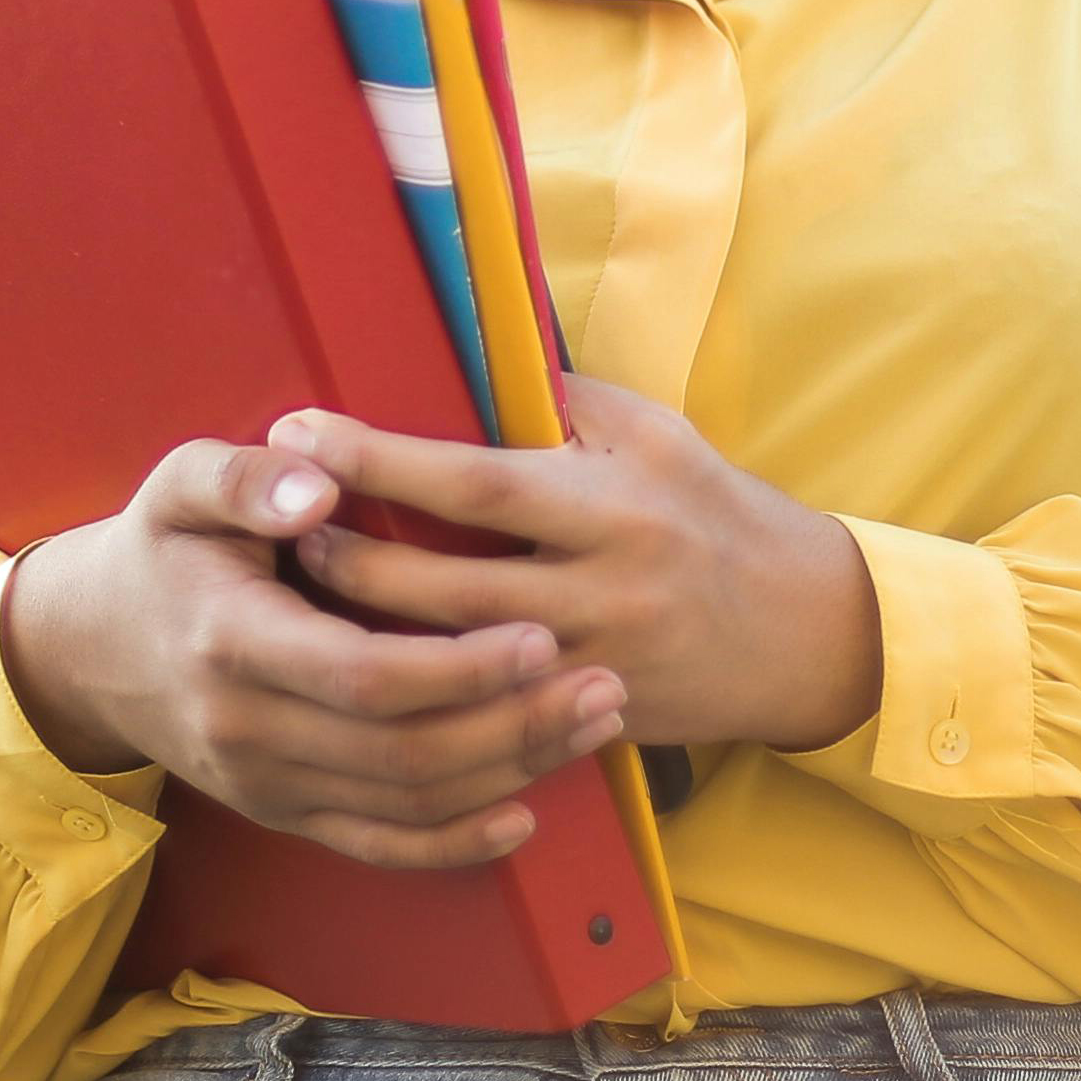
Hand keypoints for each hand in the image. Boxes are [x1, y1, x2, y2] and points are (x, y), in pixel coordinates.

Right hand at [0, 438, 628, 869]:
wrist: (93, 648)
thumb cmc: (163, 547)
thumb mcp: (181, 485)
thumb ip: (246, 477)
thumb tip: (320, 483)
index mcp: (232, 641)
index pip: (363, 675)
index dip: (458, 669)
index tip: (541, 636)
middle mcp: (248, 730)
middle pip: (402, 752)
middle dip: (513, 726)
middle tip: (606, 685)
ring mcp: (266, 784)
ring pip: (405, 803)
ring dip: (509, 772)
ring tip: (595, 723)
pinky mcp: (283, 813)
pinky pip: (377, 846)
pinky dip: (454, 843)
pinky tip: (524, 812)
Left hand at [277, 375, 885, 753]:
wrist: (803, 631)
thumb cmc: (715, 511)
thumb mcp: (655, 434)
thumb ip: (562, 402)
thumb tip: (465, 358)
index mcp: (613, 504)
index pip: (477, 482)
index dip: (382, 459)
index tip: (303, 431)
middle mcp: (601, 590)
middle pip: (445, 586)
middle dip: (349, 556)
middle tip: (276, 523)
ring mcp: (592, 668)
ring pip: (451, 663)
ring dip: (366, 630)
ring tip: (298, 594)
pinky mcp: (588, 723)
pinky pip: (486, 718)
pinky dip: (419, 694)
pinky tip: (361, 674)